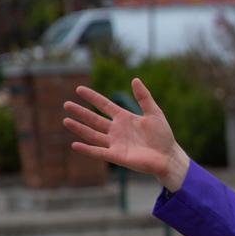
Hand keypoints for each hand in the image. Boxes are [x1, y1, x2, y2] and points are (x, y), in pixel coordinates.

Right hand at [63, 78, 189, 190]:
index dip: (93, 97)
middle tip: (66, 104)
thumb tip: (135, 79)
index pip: (105, 105)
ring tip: (66, 120)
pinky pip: (98, 152)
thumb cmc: (163, 136)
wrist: (168, 156)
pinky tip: (75, 144)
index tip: (79, 89)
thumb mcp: (154, 113)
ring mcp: (115, 143)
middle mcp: (117, 130)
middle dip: (81, 112)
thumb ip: (144, 97)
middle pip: (94, 119)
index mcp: (125, 118)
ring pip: (93, 134)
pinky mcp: (116, 156)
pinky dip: (87, 149)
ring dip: (79, 128)